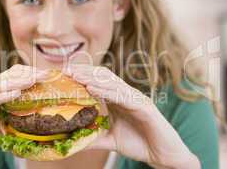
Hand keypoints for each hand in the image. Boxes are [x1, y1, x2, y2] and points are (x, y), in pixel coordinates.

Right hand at [0, 65, 48, 157]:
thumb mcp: (0, 119)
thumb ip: (14, 114)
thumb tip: (34, 116)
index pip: (14, 74)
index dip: (30, 72)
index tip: (47, 75)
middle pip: (10, 75)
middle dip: (30, 74)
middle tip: (47, 75)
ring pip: (1, 84)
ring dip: (19, 82)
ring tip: (35, 80)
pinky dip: (3, 96)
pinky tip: (17, 94)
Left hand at [63, 64, 199, 168]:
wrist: (162, 155)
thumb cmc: (138, 144)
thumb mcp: (110, 140)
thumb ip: (93, 138)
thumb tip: (73, 141)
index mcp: (117, 100)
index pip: (98, 82)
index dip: (82, 77)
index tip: (64, 75)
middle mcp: (126, 95)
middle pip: (103, 77)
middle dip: (84, 72)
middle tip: (66, 70)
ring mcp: (135, 99)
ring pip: (112, 84)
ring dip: (92, 79)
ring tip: (75, 76)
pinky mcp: (144, 107)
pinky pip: (123, 97)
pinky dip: (107, 91)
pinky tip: (92, 89)